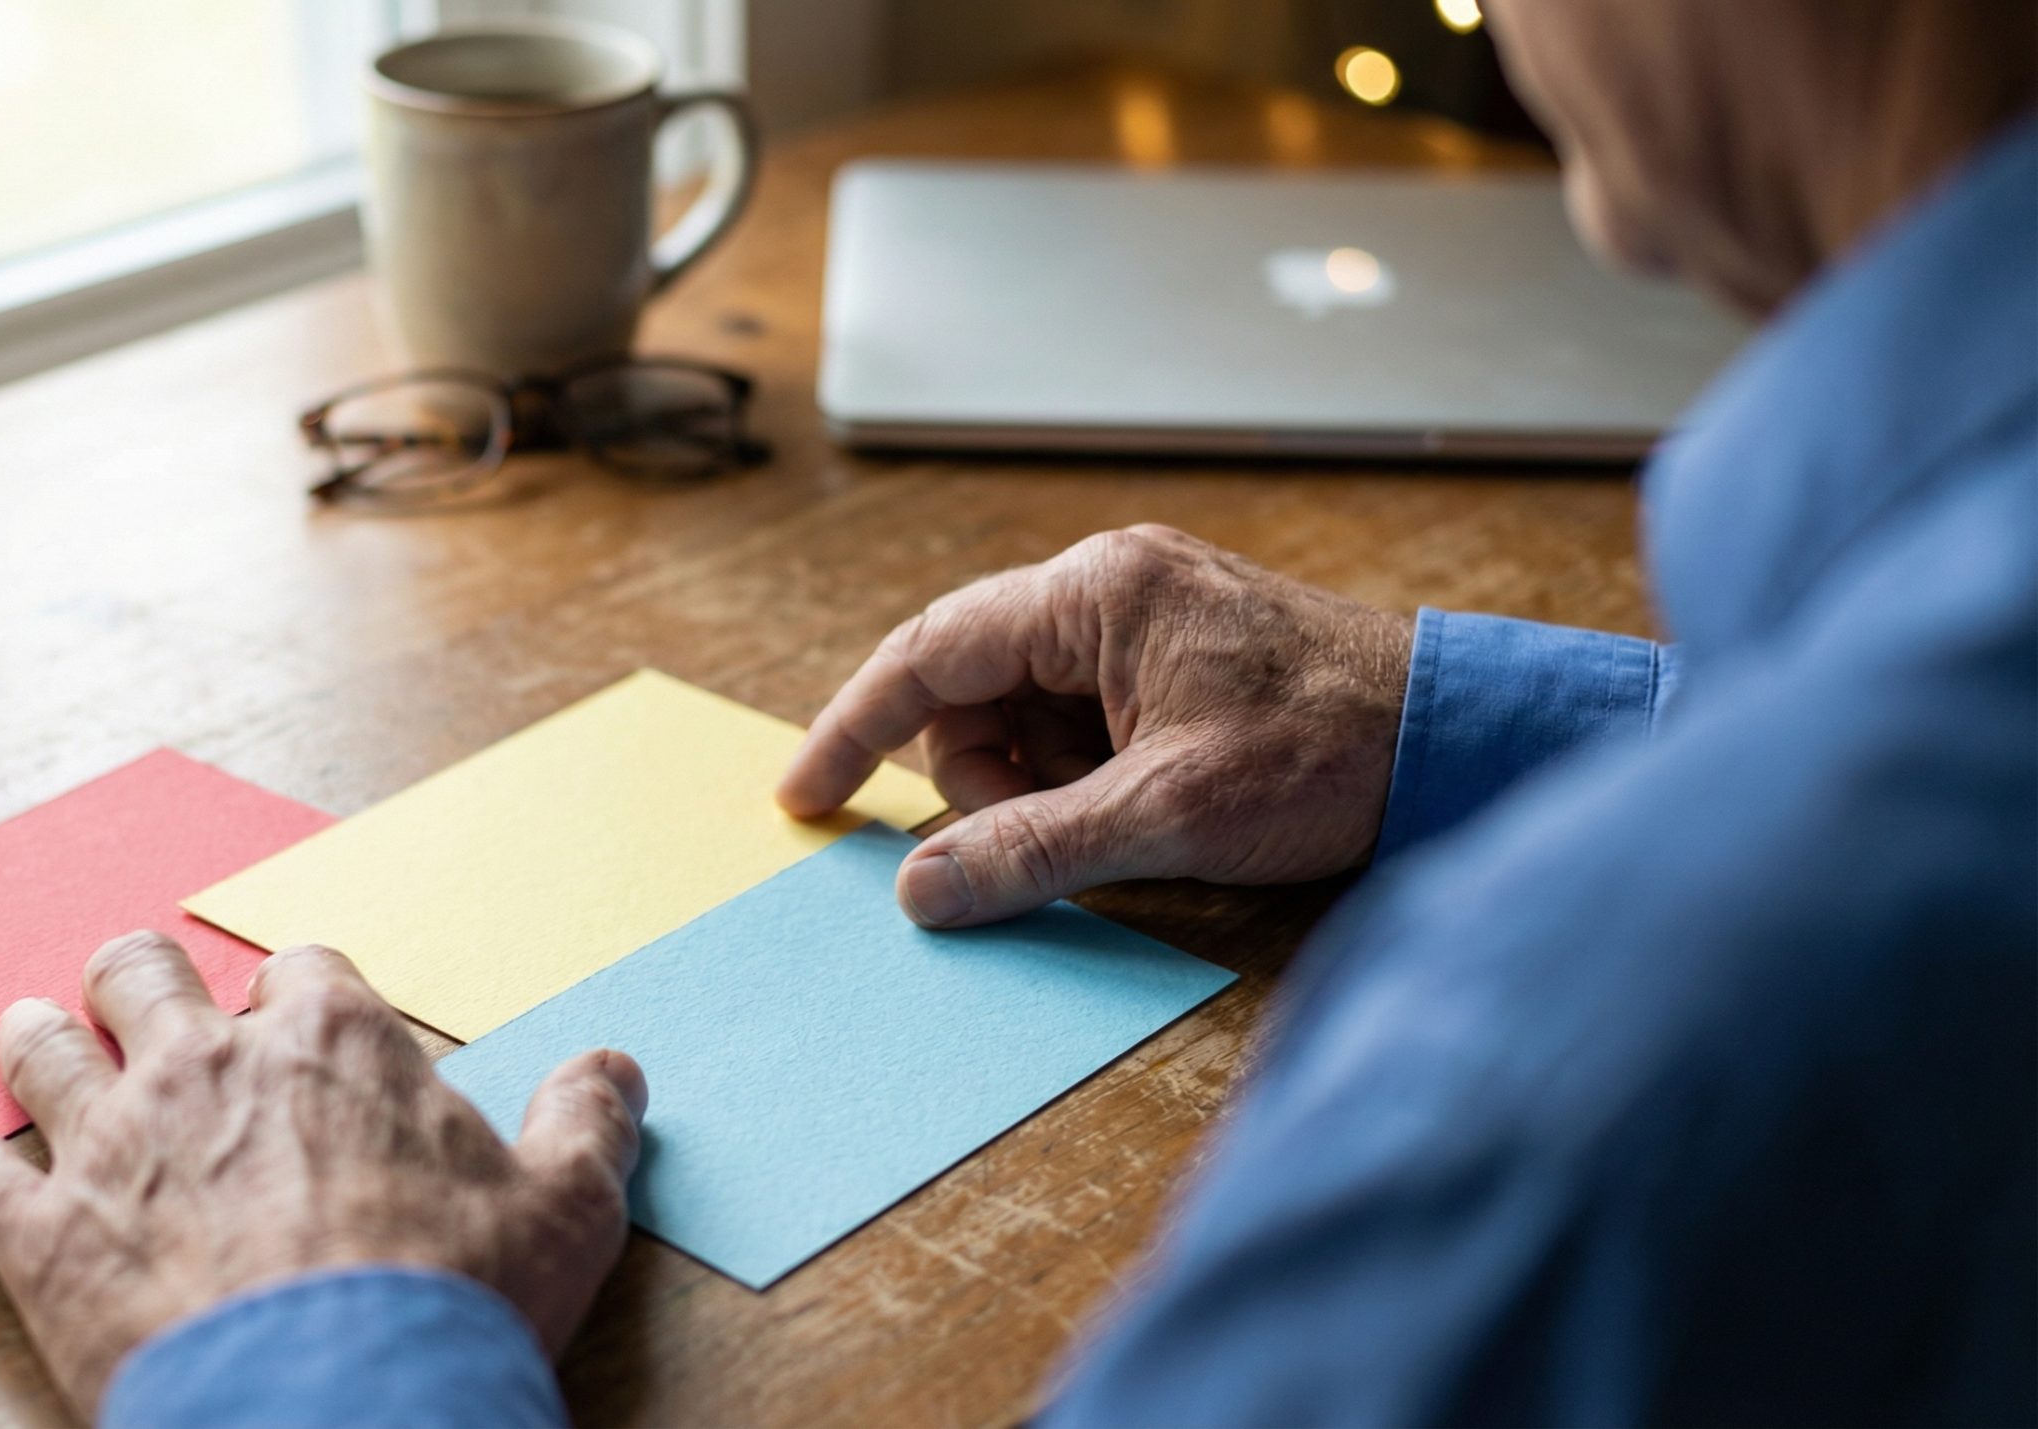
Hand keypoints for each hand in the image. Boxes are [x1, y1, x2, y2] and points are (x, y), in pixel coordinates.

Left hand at [0, 931, 645, 1416]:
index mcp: (332, 1043)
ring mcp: (114, 1143)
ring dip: (35, 1035)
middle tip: (139, 986)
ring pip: (45, 1049)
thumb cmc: (454, 1301)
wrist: (335, 1406)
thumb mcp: (568, 1209)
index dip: (300, 989)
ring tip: (26, 1027)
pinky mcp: (44, 1236)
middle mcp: (209, 1065)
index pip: (305, 969)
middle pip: (147, 974)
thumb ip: (589, 1122)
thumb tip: (616, 1069)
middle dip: (142, 976)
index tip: (297, 1011)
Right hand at [779, 524, 1411, 925]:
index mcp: (1098, 593)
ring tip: (1126, 820)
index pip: (929, 652)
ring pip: (1025, 711)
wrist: (1464, 740)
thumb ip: (1033, 848)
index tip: (807, 795)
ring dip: (1044, 783)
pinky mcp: (1174, 656)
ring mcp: (1145, 617)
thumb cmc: (1333, 753)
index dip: (856, 727)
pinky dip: (1087, 775)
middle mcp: (1111, 585)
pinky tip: (1148, 805)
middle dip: (987, 778)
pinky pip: (1082, 718)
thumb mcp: (1168, 814)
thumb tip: (923, 891)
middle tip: (1052, 837)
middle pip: (974, 688)